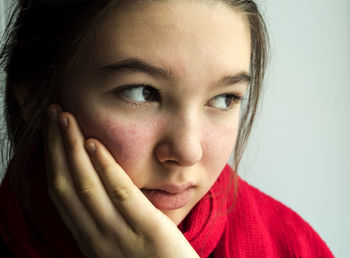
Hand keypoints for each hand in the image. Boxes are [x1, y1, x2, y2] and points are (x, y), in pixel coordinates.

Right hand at [45, 104, 198, 257]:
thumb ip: (107, 220)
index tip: (51, 133)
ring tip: (66, 118)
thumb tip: (98, 187)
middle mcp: (97, 238)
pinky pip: (121, 194)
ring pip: (86, 185)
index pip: (61, 194)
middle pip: (66, 184)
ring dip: (72, 148)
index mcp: (90, 240)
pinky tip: (94, 143)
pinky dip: (104, 167)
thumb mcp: (119, 245)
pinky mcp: (148, 231)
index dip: (52, 160)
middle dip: (56, 146)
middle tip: (53, 114)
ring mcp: (120, 236)